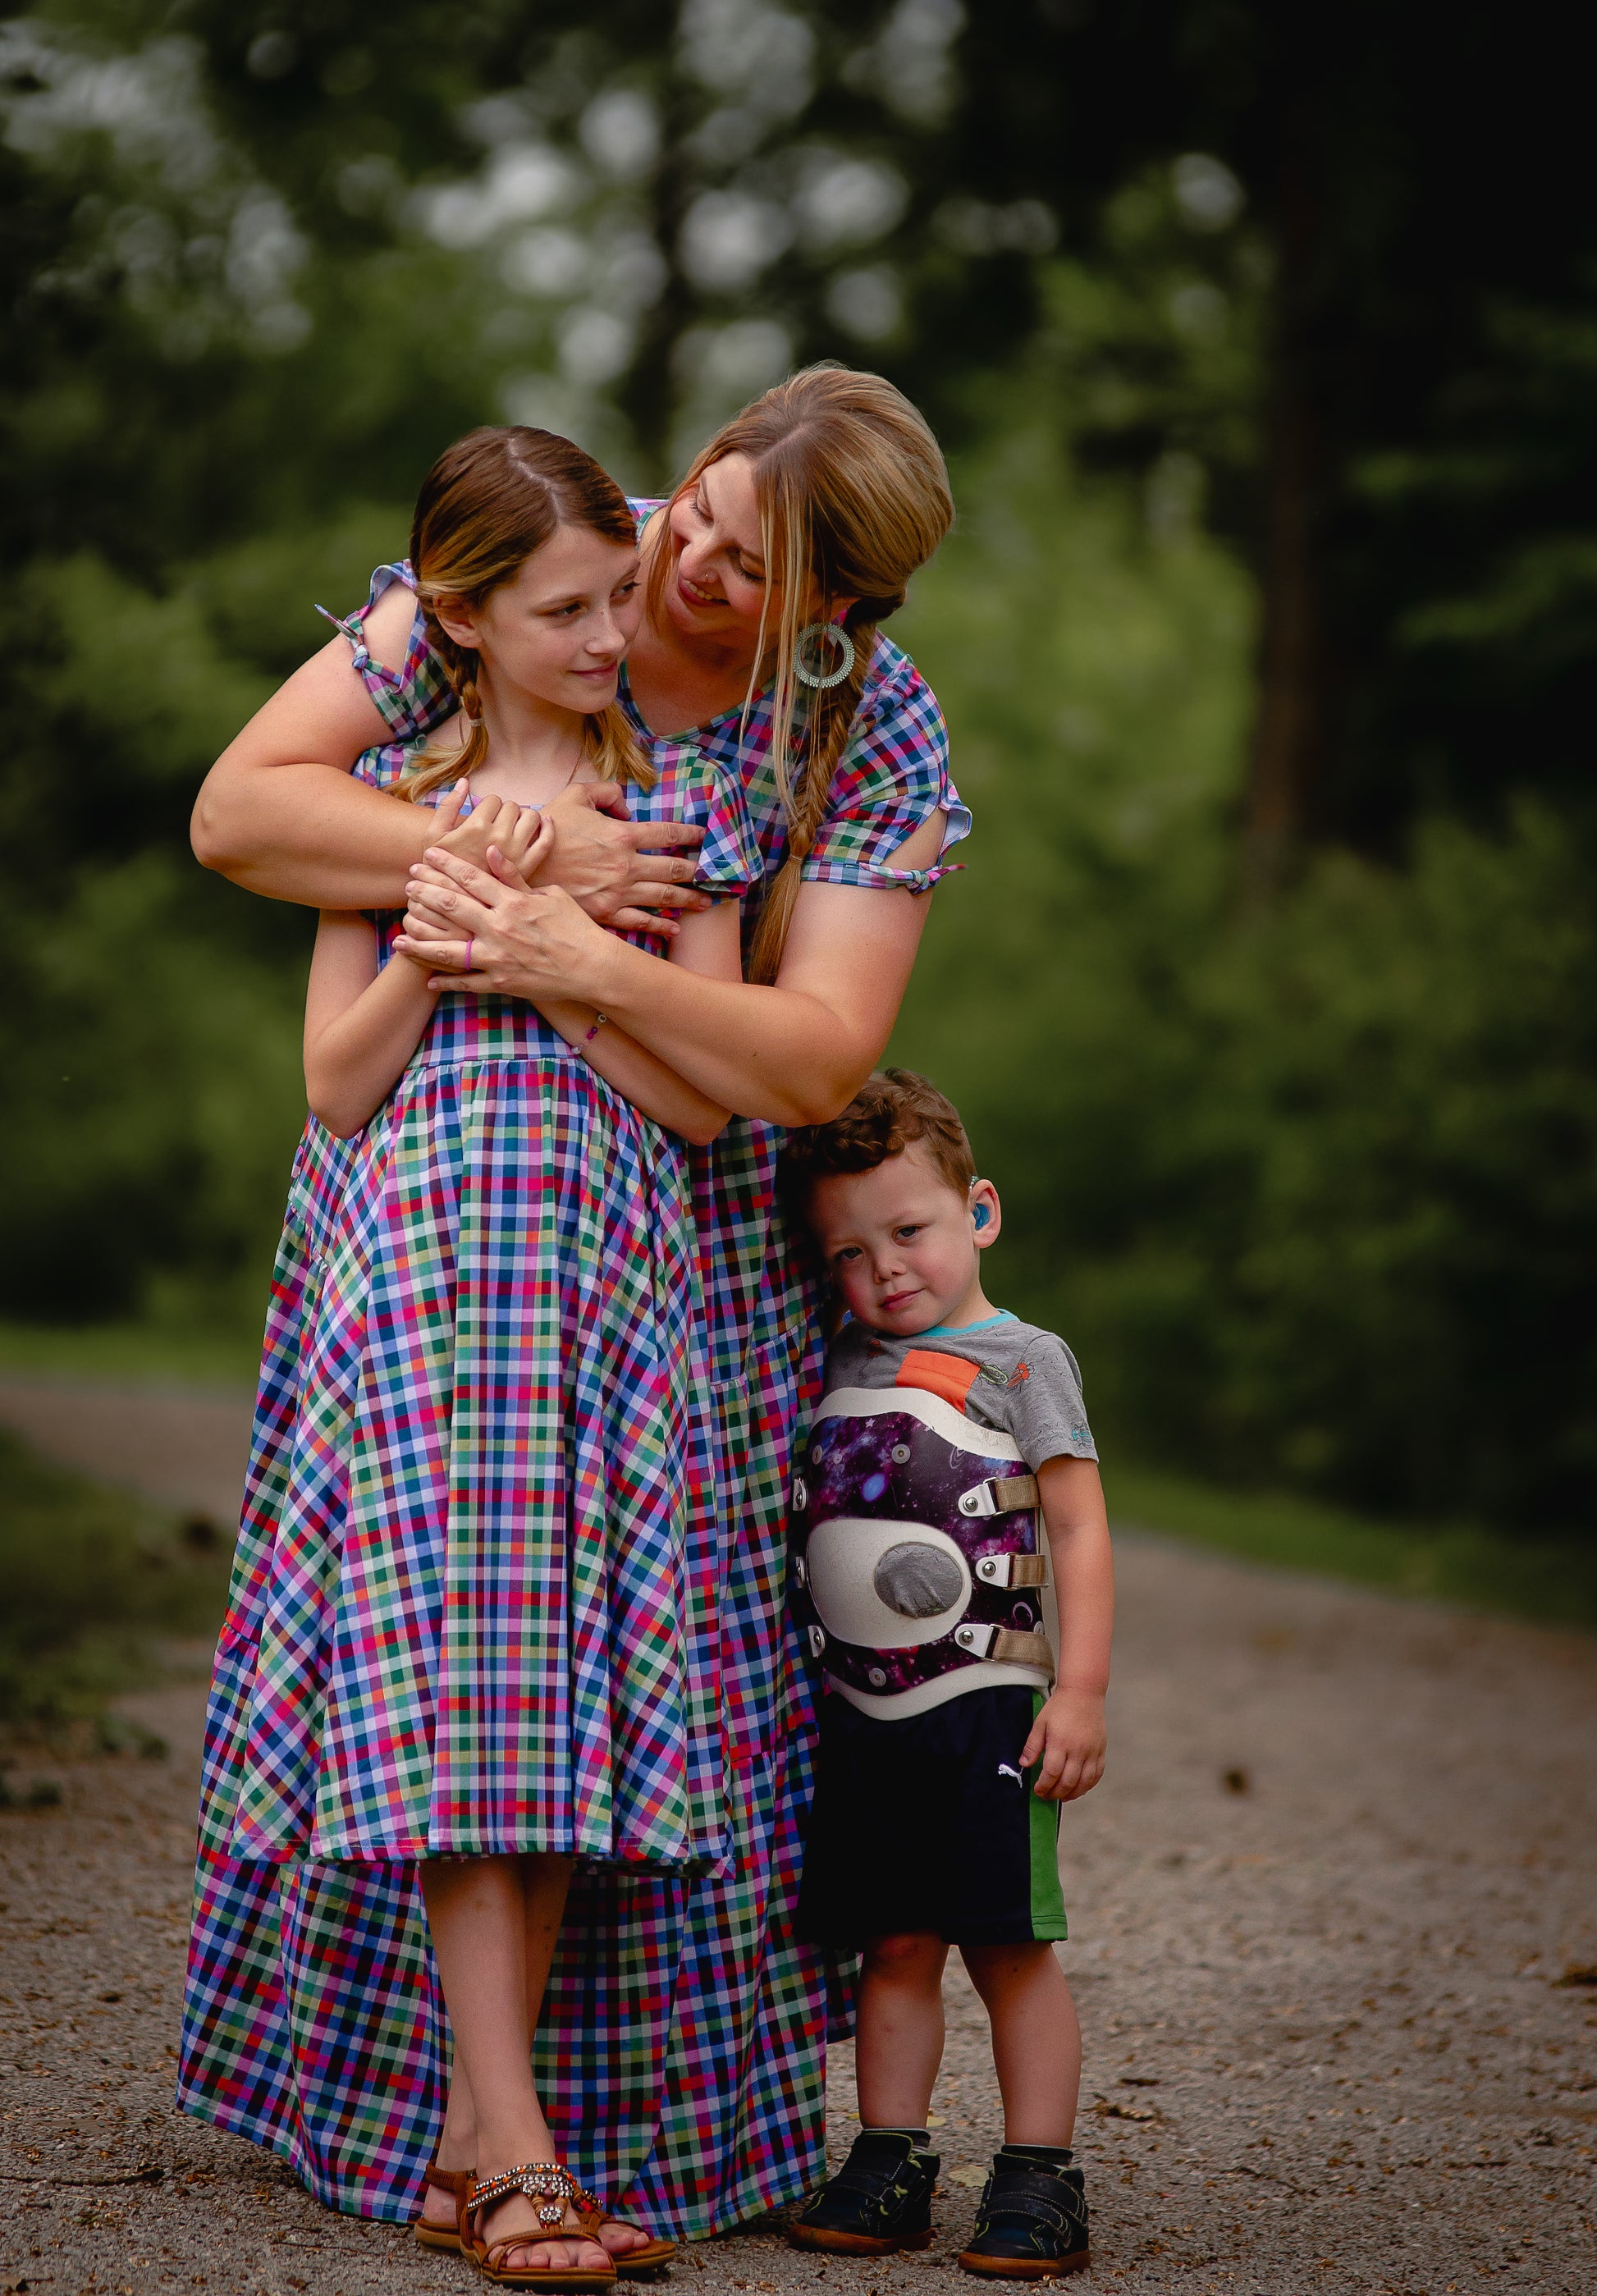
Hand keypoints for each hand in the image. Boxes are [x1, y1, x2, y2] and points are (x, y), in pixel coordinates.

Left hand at [395, 845, 618, 1003]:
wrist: (592, 967)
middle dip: (426, 894)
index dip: (446, 864)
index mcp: (513, 903)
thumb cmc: (576, 927)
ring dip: (421, 944)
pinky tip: (428, 980)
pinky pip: (468, 983)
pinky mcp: (502, 983)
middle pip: (452, 907)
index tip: (426, 854)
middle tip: (408, 886)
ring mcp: (498, 958)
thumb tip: (490, 852)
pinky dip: (447, 982)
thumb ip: (516, 876)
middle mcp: (500, 928)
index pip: (471, 877)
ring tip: (399, 938)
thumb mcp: (549, 895)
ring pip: (449, 950)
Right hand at [432, 786, 546, 878]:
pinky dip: (548, 827)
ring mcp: (516, 851)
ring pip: (531, 816)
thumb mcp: (434, 835)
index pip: (492, 799)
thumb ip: (448, 805)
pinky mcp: (528, 865)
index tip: (482, 817)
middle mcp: (499, 837)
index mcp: (476, 827)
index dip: (487, 805)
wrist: (455, 900)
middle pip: (512, 806)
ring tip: (513, 826)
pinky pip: (546, 839)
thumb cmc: (440, 866)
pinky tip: (544, 822)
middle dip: (504, 811)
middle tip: (496, 823)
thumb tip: (464, 781)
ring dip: (523, 816)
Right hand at [540, 782, 709, 935]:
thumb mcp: (574, 795)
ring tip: (705, 902)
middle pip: (673, 869)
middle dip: (696, 871)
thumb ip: (606, 791)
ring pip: (663, 898)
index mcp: (622, 835)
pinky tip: (675, 928)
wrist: (520, 868)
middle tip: (712, 874)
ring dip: (688, 900)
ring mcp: (618, 892)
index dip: (689, 835)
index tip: (703, 837)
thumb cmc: (547, 830)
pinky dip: (661, 926)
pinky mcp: (606, 914)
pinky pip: (640, 921)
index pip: (667, 834)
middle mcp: (627, 866)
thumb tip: (627, 804)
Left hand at [1020, 1686, 1106, 1802]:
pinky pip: (1097, 1775)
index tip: (1038, 1790)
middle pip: (1068, 1782)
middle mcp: (1078, 1750)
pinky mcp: (1101, 1751)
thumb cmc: (1060, 1707)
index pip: (1052, 1773)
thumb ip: (1032, 1746)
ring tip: (1062, 1796)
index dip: (1044, 1786)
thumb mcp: (1040, 1723)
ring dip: (1072, 1793)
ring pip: (1084, 1782)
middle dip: (1055, 1793)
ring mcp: (1092, 1751)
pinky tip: (1078, 1787)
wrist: (1083, 1693)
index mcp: (1060, 1743)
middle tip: (1047, 1795)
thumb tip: (1024, 1764)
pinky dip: (1088, 1785)